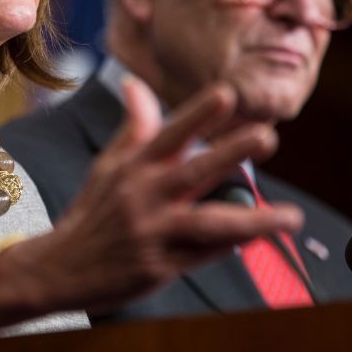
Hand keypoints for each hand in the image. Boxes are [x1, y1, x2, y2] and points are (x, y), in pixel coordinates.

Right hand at [10, 76, 303, 313]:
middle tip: (266, 135)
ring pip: (209, 223)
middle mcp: (144, 196)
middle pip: (193, 170)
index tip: (227, 94)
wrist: (59, 269)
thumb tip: (134, 83)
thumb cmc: (92, 213)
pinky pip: (204, 256)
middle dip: (231, 152)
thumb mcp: (107, 165)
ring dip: (253, 220)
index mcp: (135, 167)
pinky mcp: (159, 268)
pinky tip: (261, 239)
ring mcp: (153, 233)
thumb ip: (133, 127)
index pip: (170, 133)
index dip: (198, 113)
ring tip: (291, 217)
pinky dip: (233, 247)